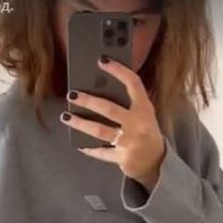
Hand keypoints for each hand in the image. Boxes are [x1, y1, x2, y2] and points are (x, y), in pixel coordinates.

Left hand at [60, 57, 166, 188]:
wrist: (156, 161)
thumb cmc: (146, 132)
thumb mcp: (144, 114)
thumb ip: (129, 102)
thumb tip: (99, 88)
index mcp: (144, 109)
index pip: (133, 84)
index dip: (118, 70)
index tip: (102, 60)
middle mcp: (137, 124)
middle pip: (109, 109)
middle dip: (88, 101)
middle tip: (71, 94)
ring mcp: (130, 142)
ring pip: (100, 130)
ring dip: (80, 123)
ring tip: (66, 116)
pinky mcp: (123, 158)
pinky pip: (102, 153)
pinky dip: (90, 149)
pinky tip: (79, 144)